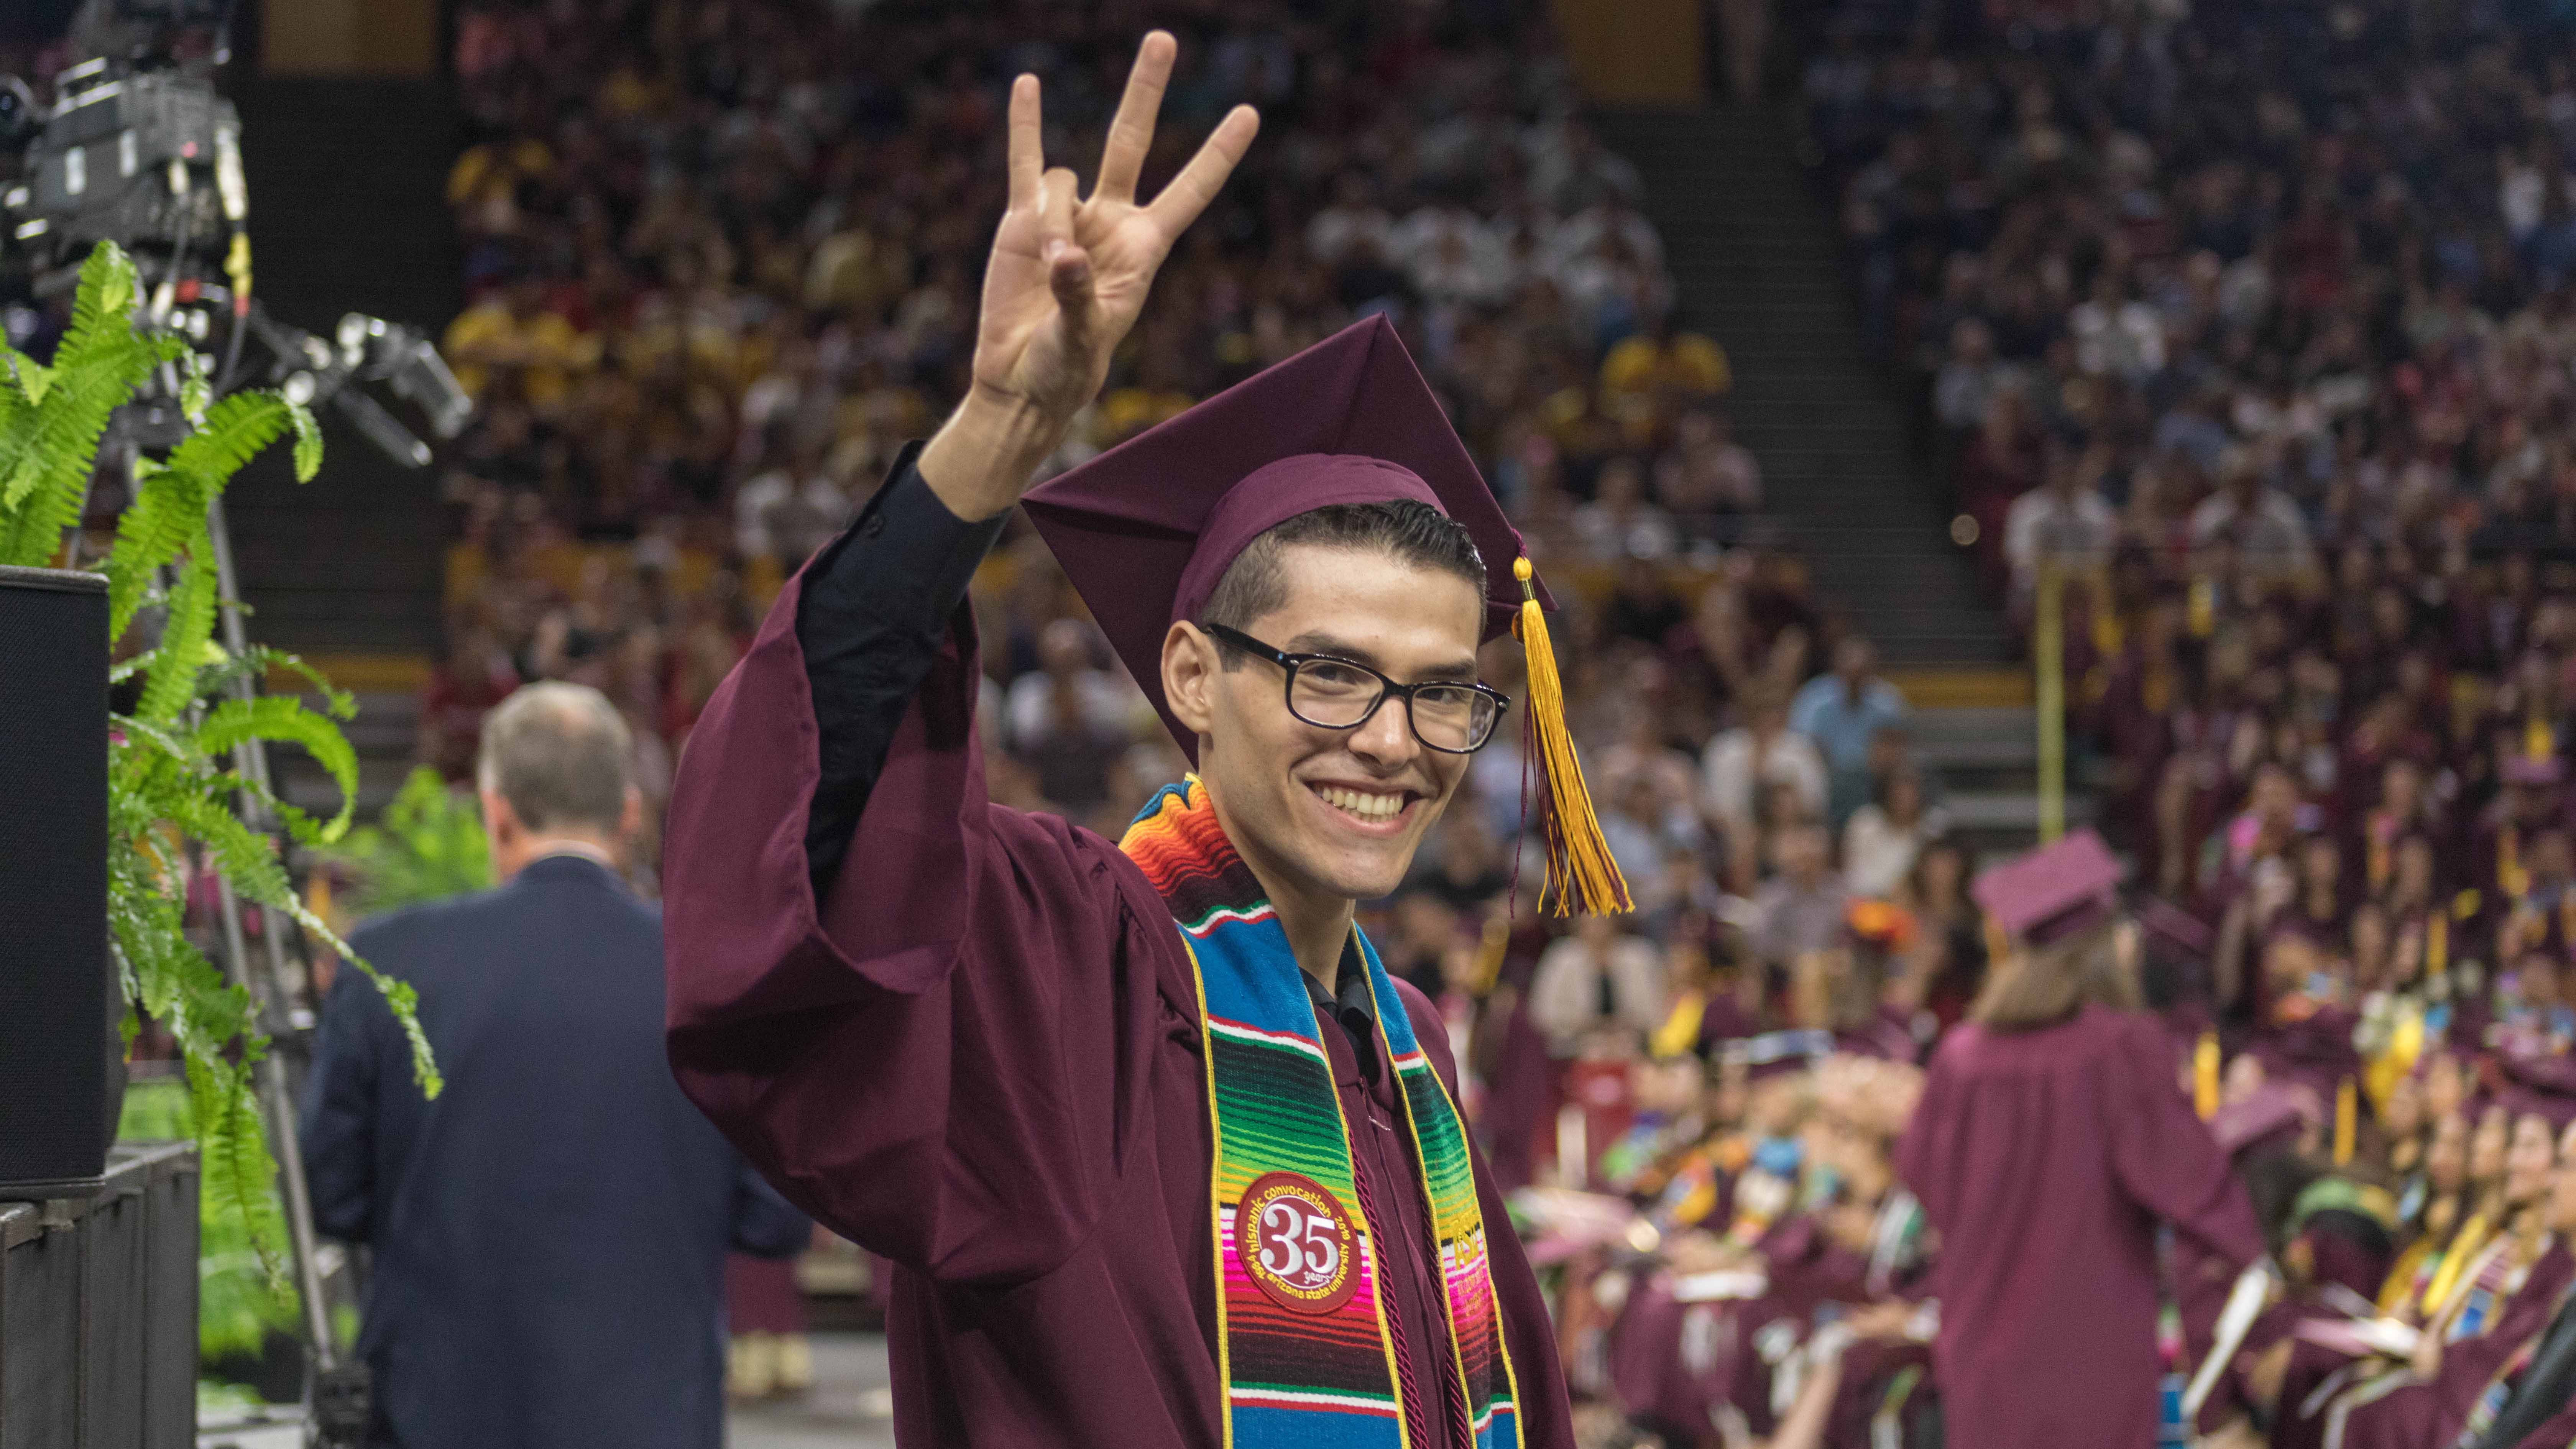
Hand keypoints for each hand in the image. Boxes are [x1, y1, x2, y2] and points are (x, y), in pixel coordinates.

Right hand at [920, 32, 1259, 517]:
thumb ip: (1080, 296)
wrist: (1020, 378)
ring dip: (1052, 216)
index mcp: (1144, 249)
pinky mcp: (1023, 219)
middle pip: (1133, 141)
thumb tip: (1065, 254)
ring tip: (1044, 268)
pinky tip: (1028, 84)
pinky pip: (1025, 161)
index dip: (1218, 153)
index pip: (1190, 191)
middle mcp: (1111, 221)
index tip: (1249, 112)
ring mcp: (1068, 214)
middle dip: (1146, 90)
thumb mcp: (1083, 339)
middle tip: (1163, 37)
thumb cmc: (1066, 368)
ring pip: (1062, 179)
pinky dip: (1025, 124)